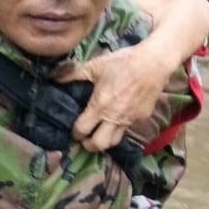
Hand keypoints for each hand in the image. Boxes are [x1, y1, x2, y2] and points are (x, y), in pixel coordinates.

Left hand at [57, 41, 175, 151]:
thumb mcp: (94, 66)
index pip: (82, 130)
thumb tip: (54, 78)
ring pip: (114, 141)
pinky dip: (119, 128)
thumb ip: (73, 75)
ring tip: (99, 133)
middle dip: (88, 145)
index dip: (75, 133)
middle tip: (85, 138)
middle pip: (98, 145)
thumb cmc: (123, 63)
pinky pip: (127, 129)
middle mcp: (114, 117)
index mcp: (99, 106)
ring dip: (104, 141)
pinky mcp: (142, 117)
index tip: (74, 130)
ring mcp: (130, 119)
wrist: (154, 62)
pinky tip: (116, 119)